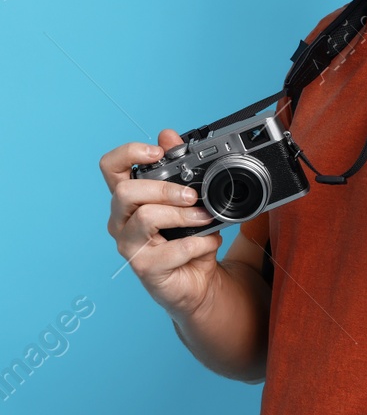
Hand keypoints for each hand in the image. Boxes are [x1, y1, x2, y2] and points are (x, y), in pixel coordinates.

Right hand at [100, 129, 224, 318]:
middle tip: (192, 196)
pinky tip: (208, 243)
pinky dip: (198, 243)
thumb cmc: (187, 237)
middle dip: (165, 188)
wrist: (198, 279)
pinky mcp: (145, 268)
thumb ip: (179, 168)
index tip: (156, 152)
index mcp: (129, 199)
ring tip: (205, 218)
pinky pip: (171, 250)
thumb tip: (168, 135)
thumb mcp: (189, 199)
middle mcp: (121, 221)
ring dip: (182, 215)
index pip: (110, 168)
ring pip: (146, 217)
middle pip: (126, 191)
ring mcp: (129, 246)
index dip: (128, 154)